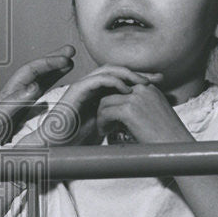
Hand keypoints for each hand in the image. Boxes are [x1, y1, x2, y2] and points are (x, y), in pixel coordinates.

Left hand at [0, 45, 76, 149]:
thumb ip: (13, 104)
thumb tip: (35, 87)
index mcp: (7, 96)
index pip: (29, 72)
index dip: (47, 63)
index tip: (66, 59)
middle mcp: (12, 98)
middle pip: (34, 73)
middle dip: (52, 60)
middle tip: (70, 51)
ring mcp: (17, 107)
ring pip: (38, 83)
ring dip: (53, 72)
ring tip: (69, 64)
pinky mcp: (20, 119)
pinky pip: (38, 98)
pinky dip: (51, 89)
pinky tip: (61, 90)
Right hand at [16, 66, 162, 147]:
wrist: (57, 145)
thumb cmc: (78, 140)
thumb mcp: (106, 127)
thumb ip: (119, 119)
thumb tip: (140, 121)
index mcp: (99, 93)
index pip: (123, 79)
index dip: (141, 79)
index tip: (160, 84)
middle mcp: (91, 86)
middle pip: (119, 70)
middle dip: (139, 73)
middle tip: (158, 78)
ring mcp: (83, 86)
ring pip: (109, 70)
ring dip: (128, 74)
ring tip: (144, 82)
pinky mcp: (77, 90)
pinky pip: (97, 79)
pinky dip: (113, 81)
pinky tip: (126, 88)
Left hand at [95, 83, 193, 143]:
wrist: (177, 147)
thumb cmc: (168, 136)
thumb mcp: (156, 114)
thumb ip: (141, 107)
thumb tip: (123, 113)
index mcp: (149, 88)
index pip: (121, 87)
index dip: (113, 101)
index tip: (110, 114)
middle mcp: (142, 89)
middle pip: (111, 92)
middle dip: (105, 108)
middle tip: (105, 123)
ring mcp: (135, 98)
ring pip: (105, 102)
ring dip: (101, 116)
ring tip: (104, 129)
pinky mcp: (129, 110)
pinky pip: (105, 113)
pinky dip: (102, 123)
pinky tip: (105, 132)